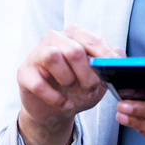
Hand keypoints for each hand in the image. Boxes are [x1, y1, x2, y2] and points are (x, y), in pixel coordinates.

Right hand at [16, 26, 119, 144]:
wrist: (54, 110)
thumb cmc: (77, 89)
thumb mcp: (99, 78)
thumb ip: (110, 64)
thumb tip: (120, 56)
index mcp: (74, 35)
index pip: (91, 40)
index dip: (104, 57)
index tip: (112, 71)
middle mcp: (54, 38)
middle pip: (73, 49)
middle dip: (87, 73)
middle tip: (91, 87)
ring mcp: (36, 53)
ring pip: (53, 56)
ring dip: (68, 79)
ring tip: (71, 89)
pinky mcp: (24, 72)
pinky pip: (39, 83)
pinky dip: (55, 97)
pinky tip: (63, 103)